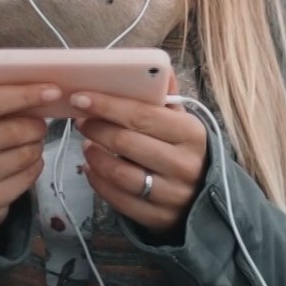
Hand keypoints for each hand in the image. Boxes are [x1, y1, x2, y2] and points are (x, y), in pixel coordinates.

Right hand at [0, 52, 53, 236]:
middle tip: (39, 122)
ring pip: (23, 154)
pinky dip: (35, 166)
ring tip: (29, 142)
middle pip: (12, 130)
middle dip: (36, 124)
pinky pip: (26, 178)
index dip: (25, 94)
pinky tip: (25, 162)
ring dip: (36, 146)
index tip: (53, 90)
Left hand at [69, 79, 207, 236]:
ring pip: (120, 173)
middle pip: (127, 142)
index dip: (108, 105)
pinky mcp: (157, 217)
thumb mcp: (183, 122)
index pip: (142, 115)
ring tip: (86, 145)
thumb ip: (166, 97)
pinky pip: (118, 199)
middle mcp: (183, 164)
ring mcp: (171, 194)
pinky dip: (98, 182)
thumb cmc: (185, 151)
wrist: (204, 198)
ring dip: (95, 157)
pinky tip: (90, 169)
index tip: (81, 98)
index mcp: (190, 133)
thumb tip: (156, 68)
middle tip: (81, 120)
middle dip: (97, 128)